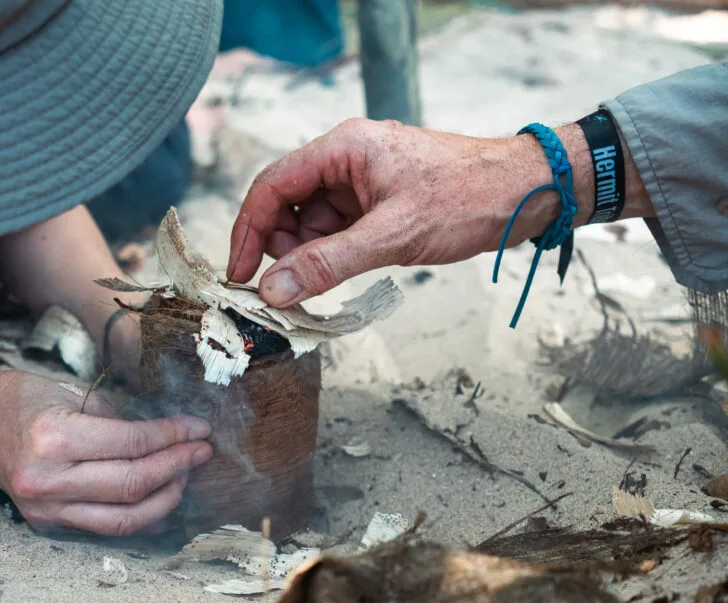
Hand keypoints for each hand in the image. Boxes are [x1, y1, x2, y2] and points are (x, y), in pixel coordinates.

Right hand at [0, 368, 211, 535]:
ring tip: (185, 476)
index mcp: (55, 437)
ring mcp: (46, 508)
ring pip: (124, 519)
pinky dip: (140, 516)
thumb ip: (116, 418)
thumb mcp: (69, 392)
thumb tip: (167, 432)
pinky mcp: (47, 524)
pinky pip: (106, 527)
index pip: (132, 444)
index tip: (200, 429)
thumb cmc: (22, 399)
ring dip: (165, 499)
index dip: (173, 437)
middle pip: (133, 485)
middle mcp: (49, 479)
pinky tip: (161, 498)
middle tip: (202, 452)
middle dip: (177, 468)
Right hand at [227, 118, 597, 306]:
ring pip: (310, 222)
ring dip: (305, 257)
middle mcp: (345, 159)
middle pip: (286, 205)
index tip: (238, 275)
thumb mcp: (392, 235)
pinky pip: (336, 230)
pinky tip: (335, 280)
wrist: (527, 194)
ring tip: (313, 290)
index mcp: (343, 148)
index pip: (272, 186)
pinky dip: (329, 256)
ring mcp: (361, 181)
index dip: (248, 231)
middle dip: (279, 248)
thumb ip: (328, 263)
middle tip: (283, 290)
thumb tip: (273, 290)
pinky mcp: (376, 203)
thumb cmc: (468, 198)